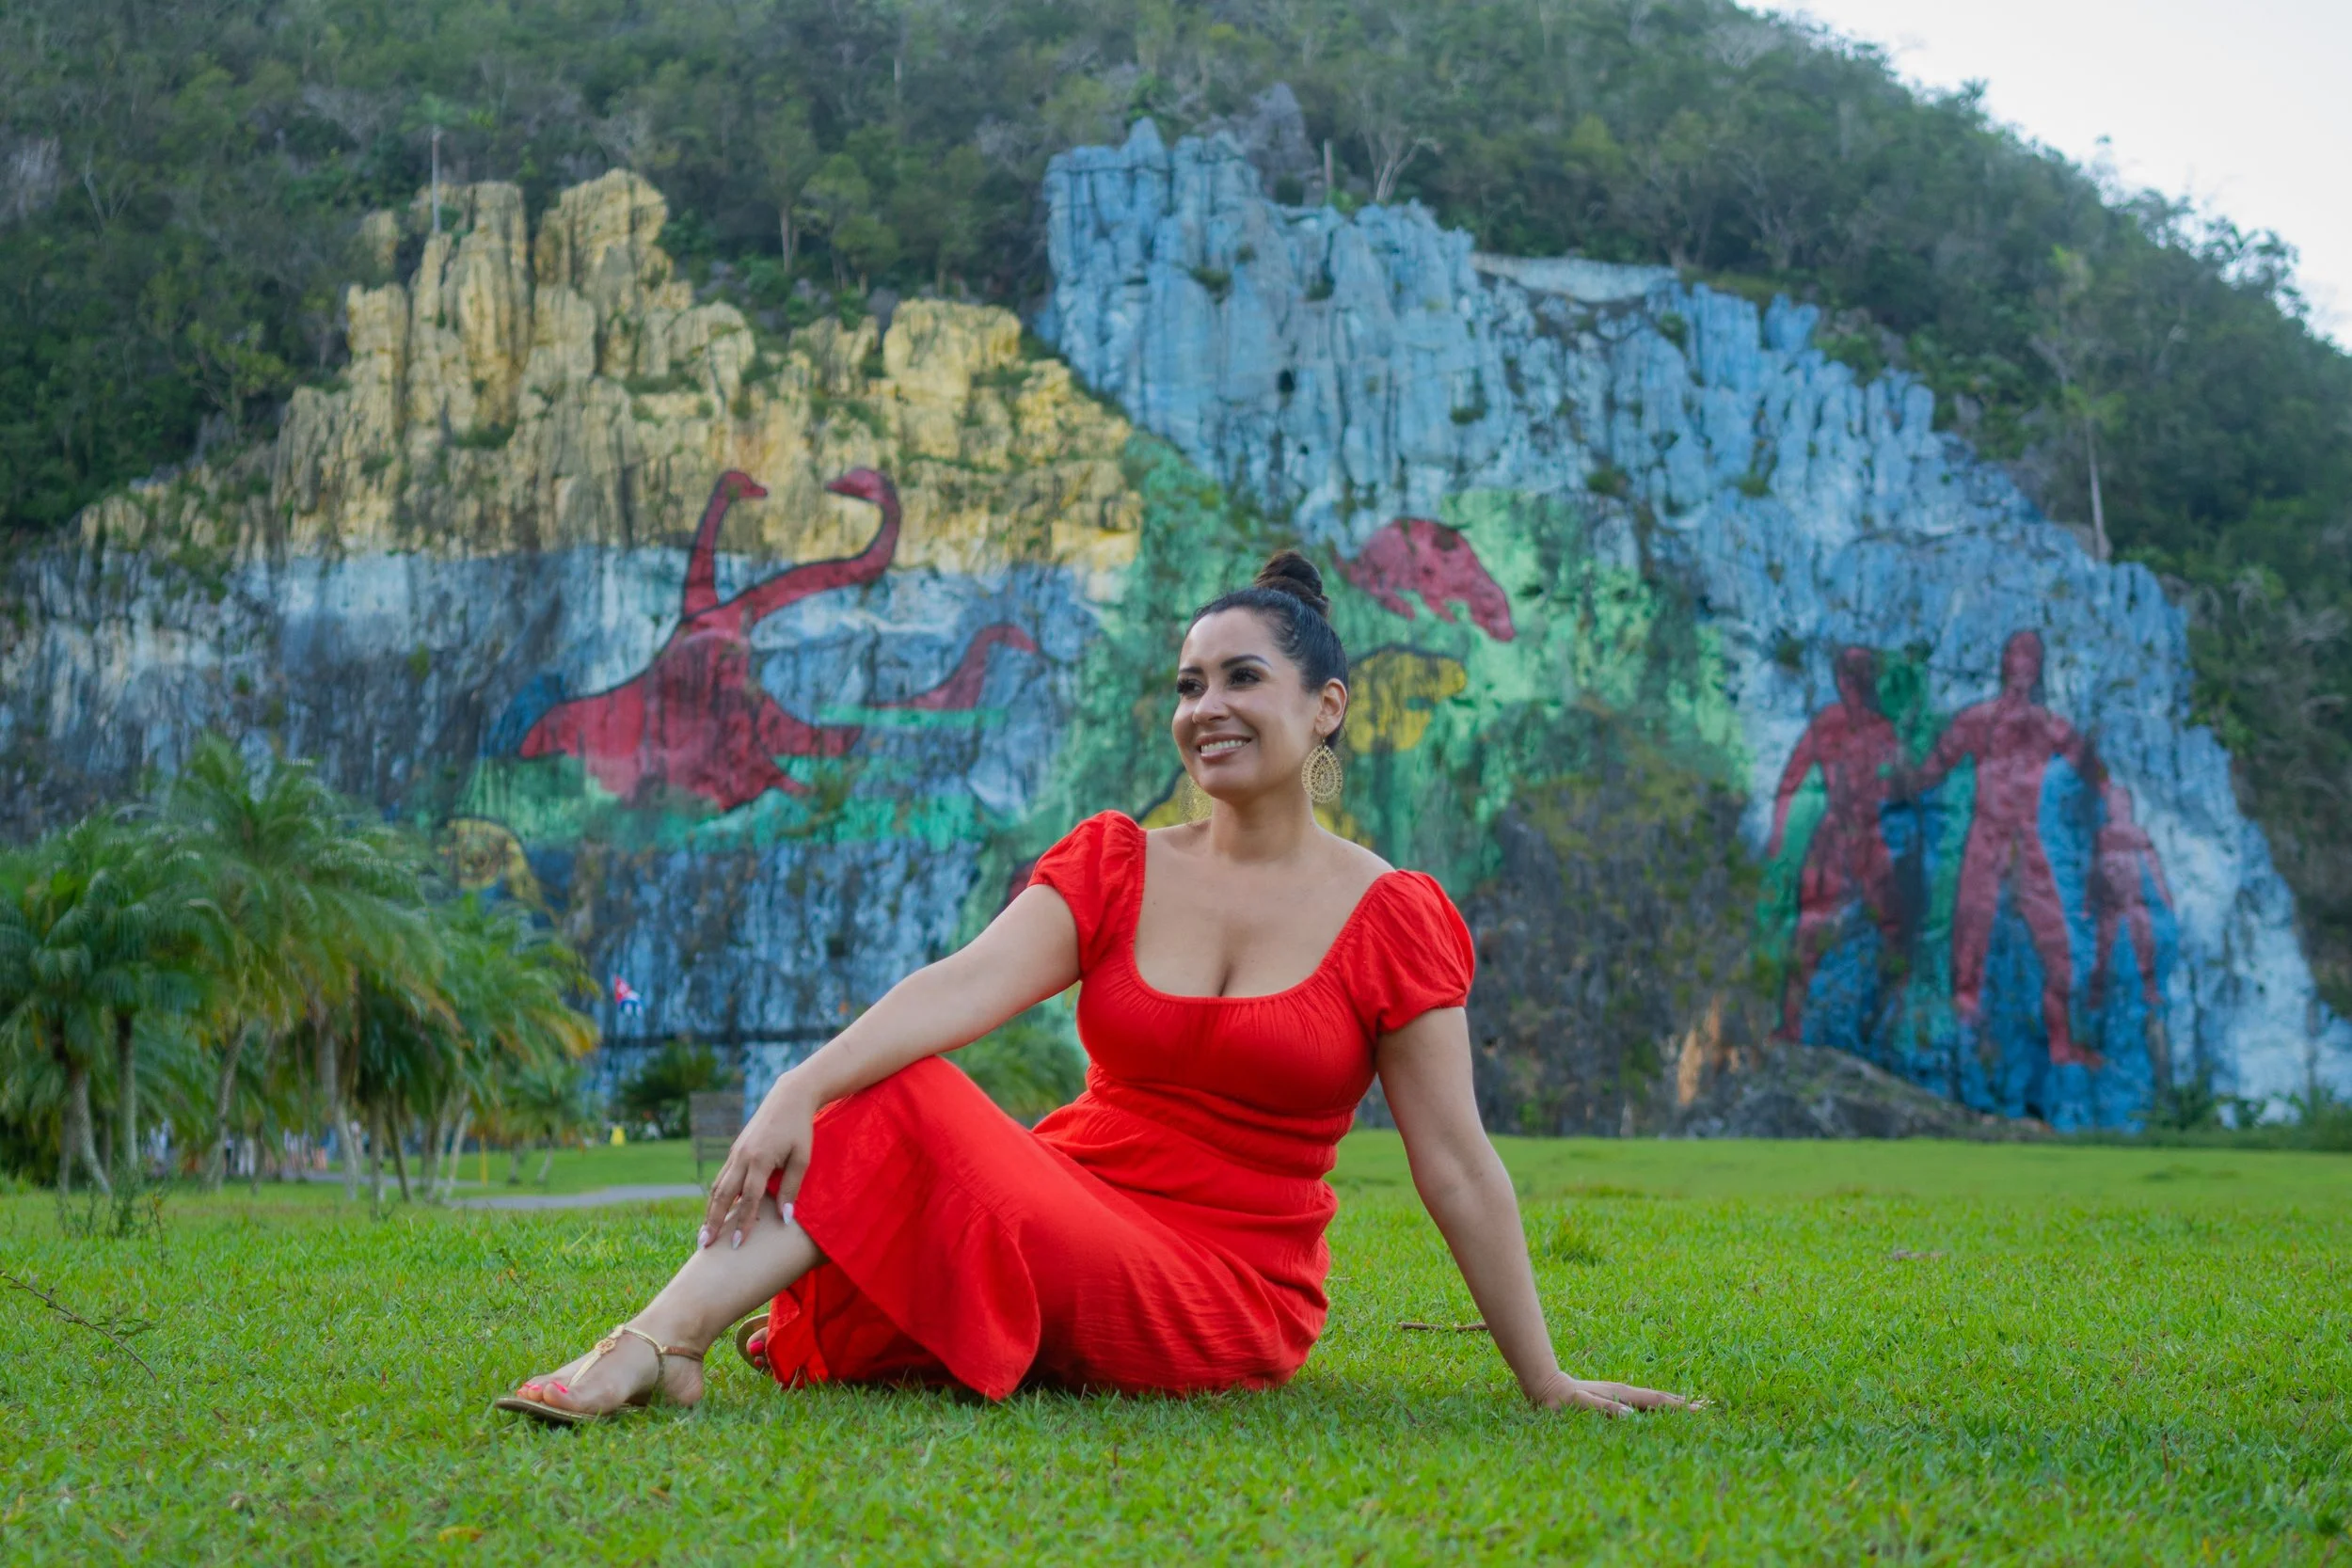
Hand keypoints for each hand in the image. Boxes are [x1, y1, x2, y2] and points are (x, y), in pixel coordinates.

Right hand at [699, 1073, 816, 1250]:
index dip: (742, 1223)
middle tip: (703, 1246)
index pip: (748, 1199)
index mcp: (759, 1160)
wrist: (789, 1098)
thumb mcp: (802, 1158)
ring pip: (717, 1186)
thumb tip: (785, 1218)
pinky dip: (717, 1196)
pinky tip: (715, 1210)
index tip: (737, 1244)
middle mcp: (742, 1157)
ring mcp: (735, 1153)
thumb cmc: (800, 1129)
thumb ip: (790, 1188)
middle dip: (712, 1222)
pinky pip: (722, 1177)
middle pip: (722, 1195)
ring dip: (709, 1211)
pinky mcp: (735, 1150)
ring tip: (704, 1233)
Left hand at [1528, 1368, 1695, 1417]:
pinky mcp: (1612, 1397)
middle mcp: (1623, 1391)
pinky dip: (1655, 1405)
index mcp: (1621, 1394)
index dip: (1679, 1407)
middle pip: (1659, 1398)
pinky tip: (1658, 1410)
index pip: (1656, 1401)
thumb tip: (1631, 1416)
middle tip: (1707, 1407)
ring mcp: (1618, 1393)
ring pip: (1651, 1399)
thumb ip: (1603, 1409)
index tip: (1700, 1410)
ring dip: (1672, 1403)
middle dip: (1682, 1403)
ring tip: (1690, 1407)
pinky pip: (1640, 1402)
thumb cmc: (1559, 1400)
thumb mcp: (1579, 1404)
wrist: (1543, 1386)